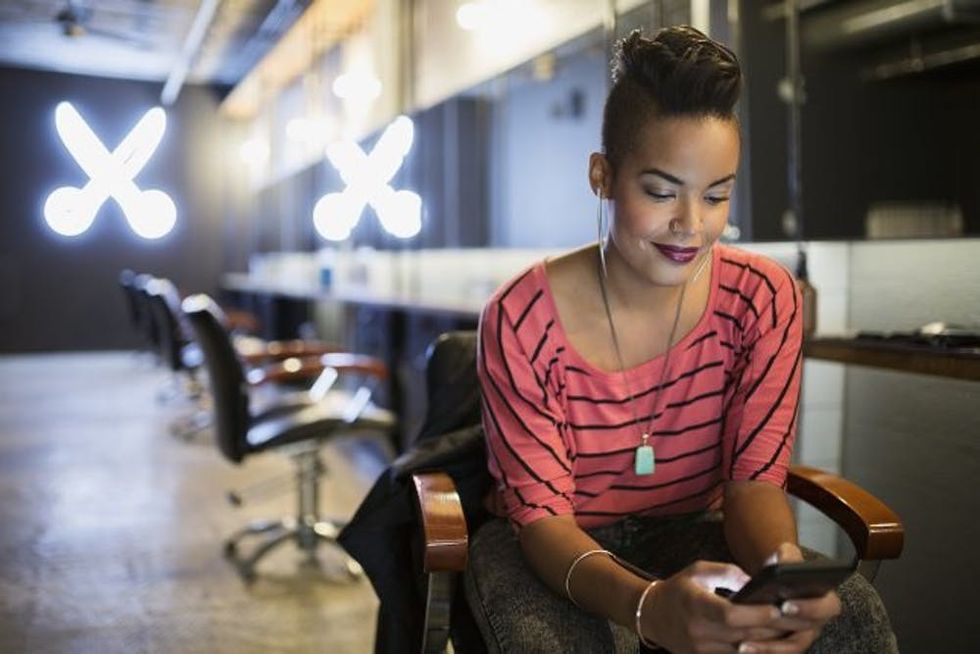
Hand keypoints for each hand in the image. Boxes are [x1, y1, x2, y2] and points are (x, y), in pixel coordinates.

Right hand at [641, 561, 783, 653]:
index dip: (755, 614)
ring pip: (744, 652)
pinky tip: (773, 644)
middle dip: (773, 629)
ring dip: (770, 645)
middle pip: (743, 636)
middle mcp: (698, 632)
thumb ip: (726, 572)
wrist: (653, 616)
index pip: (729, 614)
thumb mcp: (697, 571)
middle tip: (798, 621)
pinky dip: (756, 652)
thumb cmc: (679, 589)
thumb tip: (755, 581)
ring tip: (792, 634)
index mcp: (695, 605)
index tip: (778, 608)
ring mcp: (702, 651)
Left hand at [736, 542, 841, 653]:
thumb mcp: (786, 556)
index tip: (786, 605)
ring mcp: (802, 638)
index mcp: (825, 600)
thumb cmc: (782, 567)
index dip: (809, 608)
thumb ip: (788, 556)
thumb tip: (784, 562)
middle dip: (781, 632)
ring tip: (744, 646)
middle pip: (804, 635)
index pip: (827, 608)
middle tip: (757, 627)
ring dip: (768, 650)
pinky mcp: (786, 647)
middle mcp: (816, 623)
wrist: (772, 581)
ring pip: (790, 650)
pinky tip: (742, 649)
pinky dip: (761, 653)